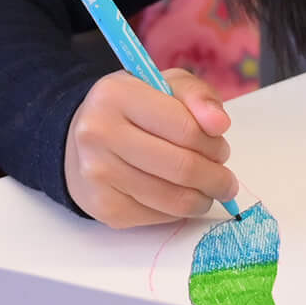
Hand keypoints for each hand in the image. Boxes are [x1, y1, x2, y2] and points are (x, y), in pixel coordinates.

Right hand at [64, 69, 237, 226]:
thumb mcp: (165, 87)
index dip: (214, 144)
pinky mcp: (103, 206)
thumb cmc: (133, 111)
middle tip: (225, 180)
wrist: (79, 142)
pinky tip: (178, 197)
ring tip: (207, 189)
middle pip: (182, 167)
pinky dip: (179, 211)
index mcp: (117, 95)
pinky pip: (159, 217)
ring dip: (203, 198)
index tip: (221, 149)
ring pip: (174, 199)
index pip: (186, 129)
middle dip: (217, 178)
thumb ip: (198, 96)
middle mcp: (100, 133)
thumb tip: (219, 124)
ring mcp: (98, 173)